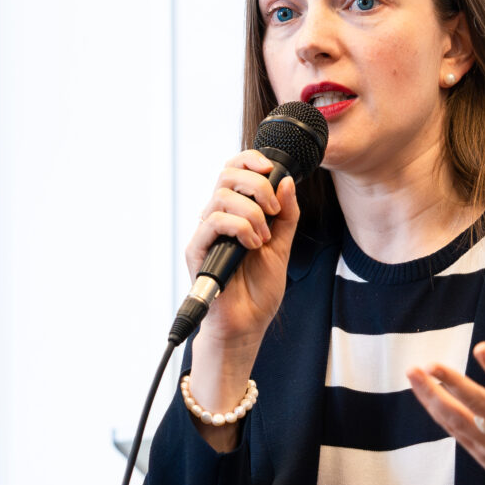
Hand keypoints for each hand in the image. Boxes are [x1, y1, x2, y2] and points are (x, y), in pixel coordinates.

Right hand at [183, 151, 300, 435]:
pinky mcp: (197, 251)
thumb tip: (288, 181)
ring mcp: (206, 233)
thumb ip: (286, 215)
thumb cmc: (259, 289)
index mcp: (236, 212)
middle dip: (256, 184)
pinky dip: (239, 226)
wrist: (247, 325)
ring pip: (221, 197)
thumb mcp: (283, 245)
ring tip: (264, 237)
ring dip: (251, 211)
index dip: (251, 160)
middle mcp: (217, 218)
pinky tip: (253, 244)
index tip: (272, 169)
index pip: (235, 170)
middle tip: (273, 209)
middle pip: (226, 175)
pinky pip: (213, 222)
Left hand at [409, 320, 484, 484]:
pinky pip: (454, 430)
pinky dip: (437, 411)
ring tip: (413, 373)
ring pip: (459, 420)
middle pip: (480, 405)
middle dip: (454, 384)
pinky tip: (422, 391)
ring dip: (433, 397)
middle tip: (432, 364)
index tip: (480, 347)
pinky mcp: (481, 452)